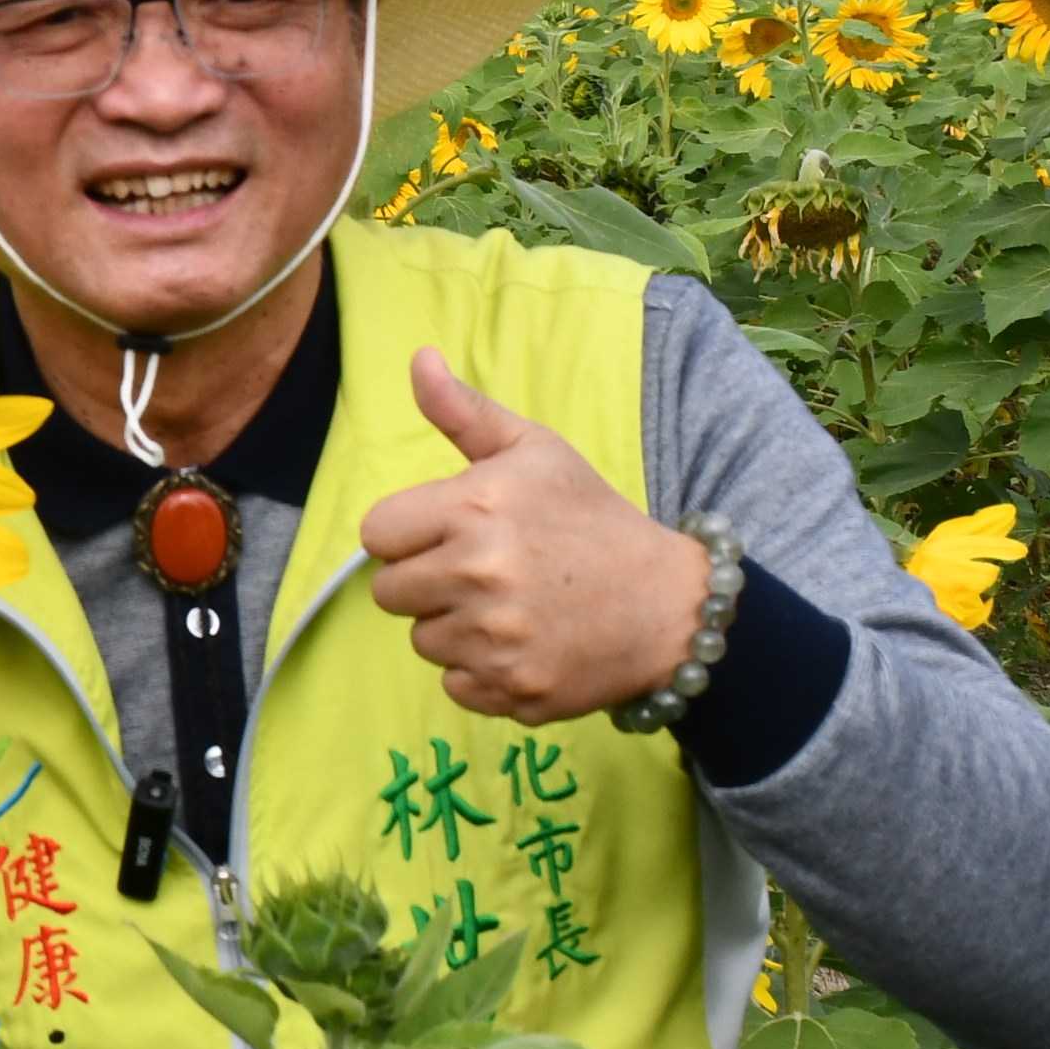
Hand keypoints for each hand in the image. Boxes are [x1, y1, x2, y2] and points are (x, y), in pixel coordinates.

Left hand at [359, 349, 709, 724]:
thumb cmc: (593, 520)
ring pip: (423, 640)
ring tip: (511, 607)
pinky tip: (525, 644)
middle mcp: (478, 575)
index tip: (447, 534)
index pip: (377, 534)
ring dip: (454, 627)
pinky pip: (455, 685)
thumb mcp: (536, 452)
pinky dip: (482, 671)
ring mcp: (495, 639)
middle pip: (390, 592)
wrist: (672, 607)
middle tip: (483, 573)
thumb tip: (418, 359)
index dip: (408, 534)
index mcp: (473, 510)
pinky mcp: (512, 689)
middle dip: (427, 581)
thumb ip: (464, 412)